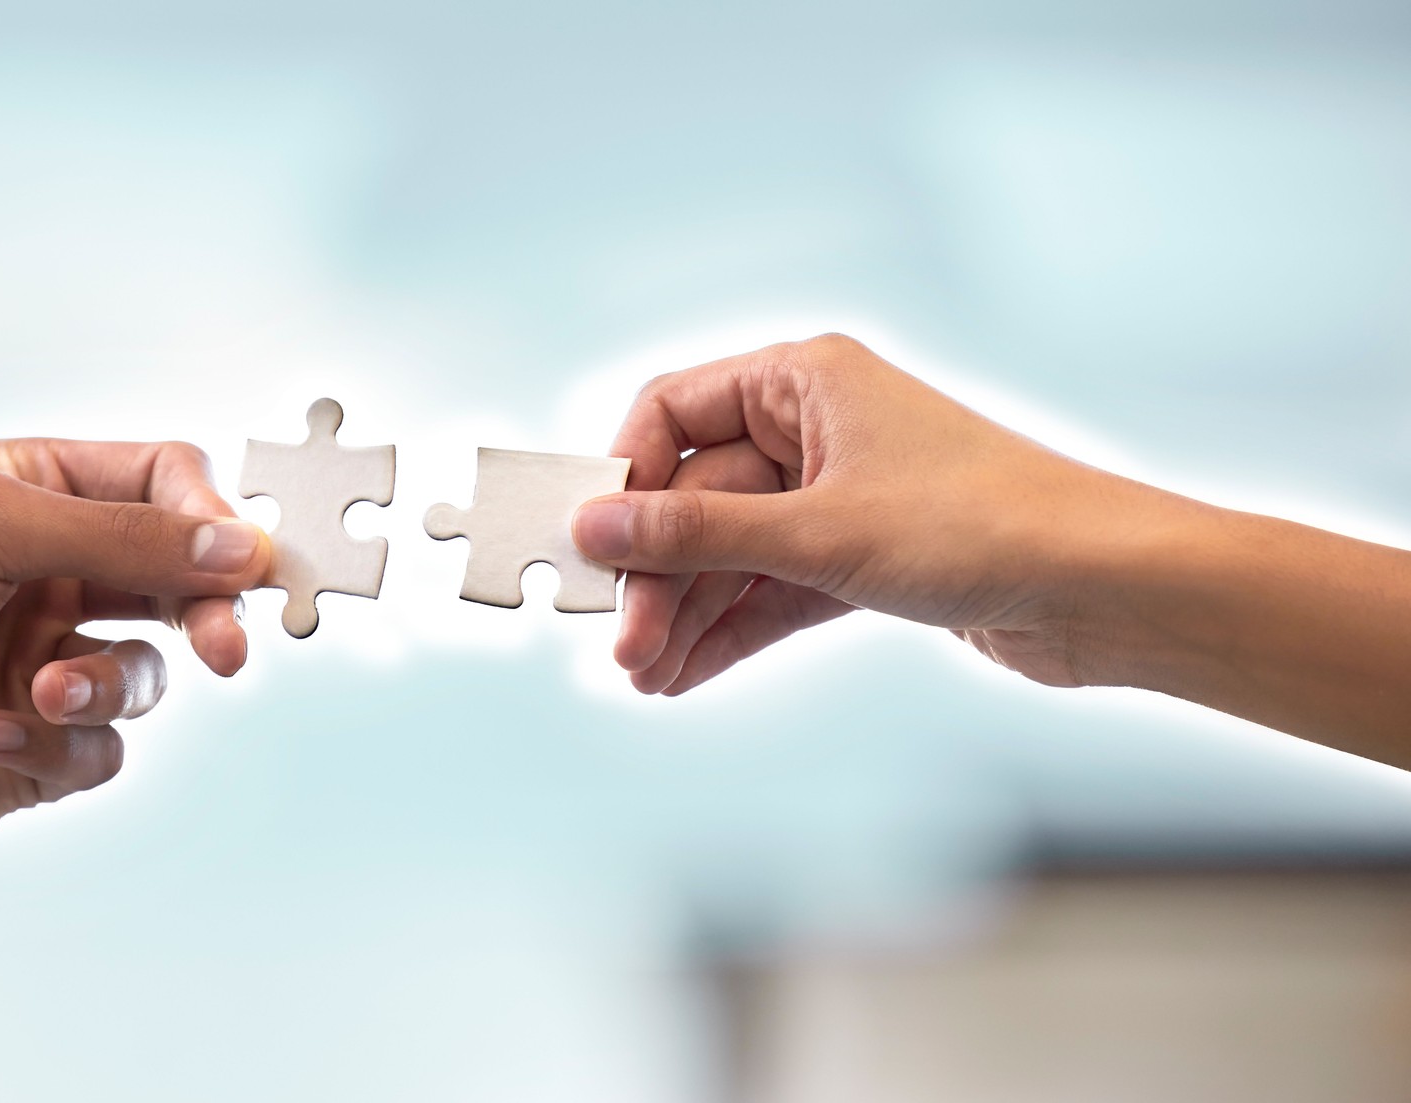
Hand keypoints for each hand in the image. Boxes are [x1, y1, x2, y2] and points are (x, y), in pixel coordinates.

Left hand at [0, 438, 268, 857]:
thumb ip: (123, 534)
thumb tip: (239, 544)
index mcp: (33, 495)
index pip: (165, 487)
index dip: (214, 521)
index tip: (245, 565)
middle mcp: (46, 577)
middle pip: (179, 584)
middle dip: (207, 616)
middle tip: (225, 650)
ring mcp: (37, 664)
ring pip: (145, 677)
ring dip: (105, 688)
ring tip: (39, 693)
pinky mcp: (26, 748)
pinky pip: (99, 750)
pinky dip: (55, 745)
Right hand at [571, 334, 1153, 694]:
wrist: (1108, 591)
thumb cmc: (984, 526)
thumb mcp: (818, 532)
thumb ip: (698, 534)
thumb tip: (595, 529)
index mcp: (805, 381)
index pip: (675, 411)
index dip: (624, 478)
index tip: (591, 546)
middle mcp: (818, 430)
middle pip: (698, 496)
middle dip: (660, 575)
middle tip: (623, 643)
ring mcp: (840, 496)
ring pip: (734, 553)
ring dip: (689, 615)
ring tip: (647, 677)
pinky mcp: (864, 559)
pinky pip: (773, 590)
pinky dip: (734, 632)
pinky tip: (687, 676)